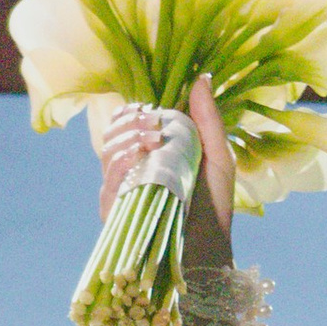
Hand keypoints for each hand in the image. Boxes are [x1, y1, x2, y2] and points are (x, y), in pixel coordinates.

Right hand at [98, 74, 234, 263]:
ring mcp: (122, 188)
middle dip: (131, 123)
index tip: (149, 110)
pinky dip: (121, 165)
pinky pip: (109, 180)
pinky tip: (136, 158)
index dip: (134, 112)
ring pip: (108, 152)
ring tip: (151, 139)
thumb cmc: (215, 206)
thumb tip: (201, 77)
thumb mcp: (218, 157)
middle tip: (152, 125)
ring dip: (127, 139)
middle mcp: (133, 168)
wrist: (209, 248)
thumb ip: (208, 119)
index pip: (128, 122)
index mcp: (152, 152)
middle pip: (114, 132)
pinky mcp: (114, 209)